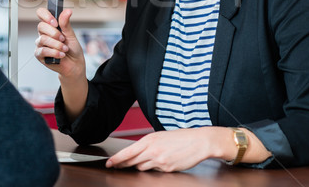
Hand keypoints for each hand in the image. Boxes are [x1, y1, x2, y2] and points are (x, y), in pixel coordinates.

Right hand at [34, 8, 85, 79]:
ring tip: (64, 49)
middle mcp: (44, 34)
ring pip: (43, 39)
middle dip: (54, 33)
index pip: (41, 14)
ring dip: (56, 44)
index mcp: (50, 26)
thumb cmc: (72, 49)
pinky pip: (43, 51)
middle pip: (41, 26)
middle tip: (63, 39)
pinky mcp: (39, 55)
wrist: (74, 64)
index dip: (46, 16)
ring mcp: (40, 44)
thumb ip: (66, 23)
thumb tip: (67, 11)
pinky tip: (61, 55)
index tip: (55, 22)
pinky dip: (54, 52)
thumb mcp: (71, 34)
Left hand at [106, 128, 221, 171]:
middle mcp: (152, 150)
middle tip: (115, 166)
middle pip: (131, 161)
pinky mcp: (167, 168)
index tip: (109, 163)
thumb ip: (148, 145)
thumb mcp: (161, 136)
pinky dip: (155, 168)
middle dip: (122, 165)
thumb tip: (137, 153)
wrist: (199, 141)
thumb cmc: (181, 138)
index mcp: (150, 140)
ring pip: (142, 167)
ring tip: (147, 160)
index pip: (128, 152)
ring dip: (140, 166)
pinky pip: (155, 171)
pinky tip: (162, 162)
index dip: (116, 159)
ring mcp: (159, 161)